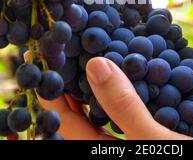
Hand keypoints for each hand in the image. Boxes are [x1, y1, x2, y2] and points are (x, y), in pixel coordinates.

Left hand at [38, 57, 192, 139]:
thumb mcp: (152, 140)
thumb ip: (123, 106)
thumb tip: (95, 64)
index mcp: (98, 149)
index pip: (61, 115)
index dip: (48, 85)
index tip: (40, 53)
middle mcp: (111, 143)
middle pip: (83, 108)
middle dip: (76, 77)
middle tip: (72, 44)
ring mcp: (131, 139)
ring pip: (109, 107)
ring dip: (106, 79)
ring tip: (103, 49)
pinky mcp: (151, 136)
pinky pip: (134, 109)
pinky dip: (132, 88)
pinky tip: (141, 69)